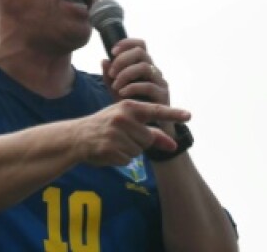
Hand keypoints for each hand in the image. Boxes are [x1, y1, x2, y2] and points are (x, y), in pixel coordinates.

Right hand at [76, 99, 191, 167]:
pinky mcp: (111, 149)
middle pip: (148, 138)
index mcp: (128, 106)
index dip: (173, 114)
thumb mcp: (126, 121)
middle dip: (139, 141)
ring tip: (113, 142)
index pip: (155, 110)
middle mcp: (123, 118)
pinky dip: (120, 159)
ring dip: (129, 151)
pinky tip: (109, 150)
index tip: (189, 115)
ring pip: (138, 150)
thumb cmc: (105, 126)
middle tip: (120, 136)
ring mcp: (116, 134)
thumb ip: (152, 132)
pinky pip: (127, 160)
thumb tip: (173, 145)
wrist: (77, 136)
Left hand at [101, 37, 169, 106]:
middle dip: (122, 60)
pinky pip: (148, 85)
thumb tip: (104, 60)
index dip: (126, 43)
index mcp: (144, 65)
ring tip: (116, 85)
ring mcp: (160, 82)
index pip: (140, 45)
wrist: (144, 128)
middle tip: (111, 73)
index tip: (112, 51)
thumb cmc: (131, 106)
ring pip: (144, 67)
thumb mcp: (116, 90)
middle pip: (141, 52)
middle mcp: (154, 70)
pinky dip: (132, 87)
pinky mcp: (163, 96)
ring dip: (126, 74)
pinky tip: (122, 94)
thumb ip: (109, 76)